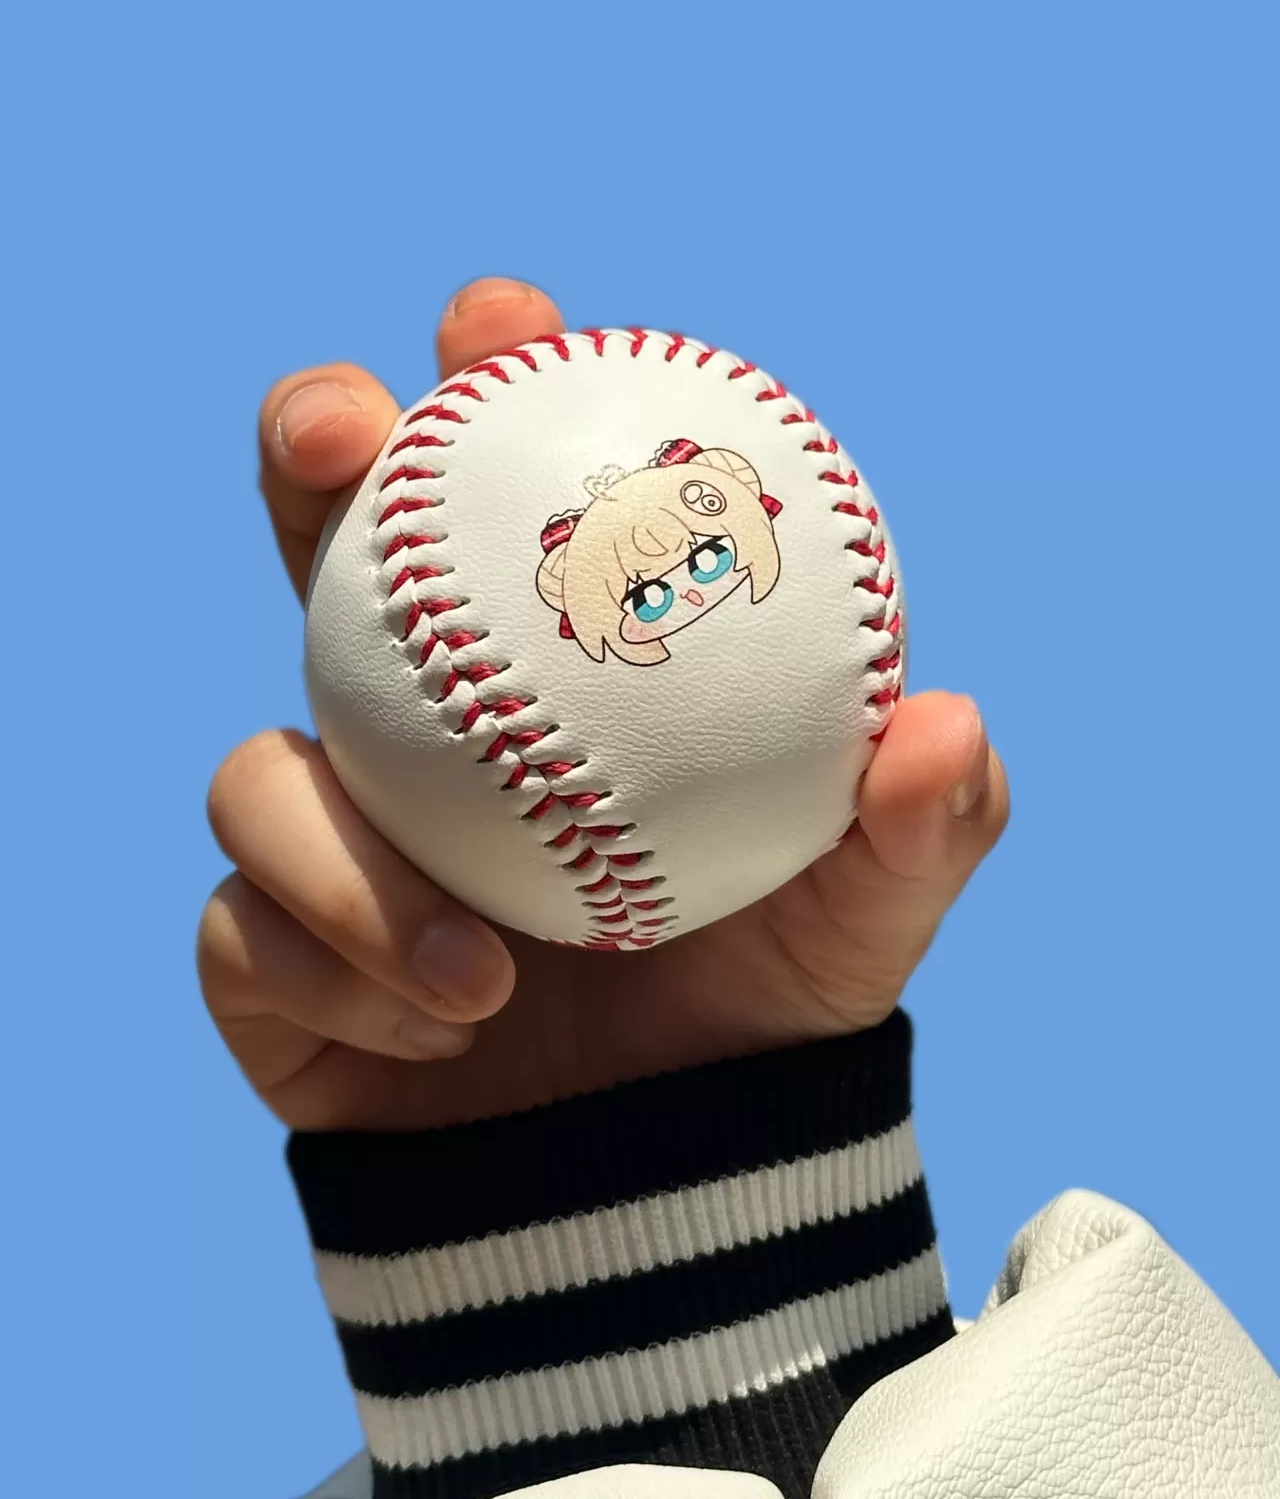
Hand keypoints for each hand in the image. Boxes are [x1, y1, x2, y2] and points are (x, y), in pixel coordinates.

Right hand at [198, 280, 1008, 1130]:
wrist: (651, 1179)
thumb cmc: (751, 1010)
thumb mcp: (860, 923)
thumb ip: (915, 828)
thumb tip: (946, 720)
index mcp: (542, 669)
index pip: (503, 491)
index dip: (486, 380)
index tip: (502, 319)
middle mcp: (417, 724)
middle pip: (321, 543)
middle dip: (307, 450)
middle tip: (339, 434)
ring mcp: (326, 831)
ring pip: (257, 774)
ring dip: (350, 860)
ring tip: (483, 970)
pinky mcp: (268, 947)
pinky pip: (250, 932)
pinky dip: (347, 980)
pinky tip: (444, 1036)